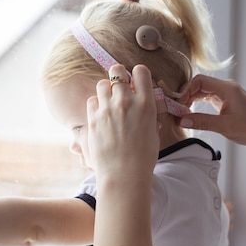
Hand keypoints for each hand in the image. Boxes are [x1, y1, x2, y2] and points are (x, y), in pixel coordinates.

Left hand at [86, 64, 158, 180]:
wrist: (124, 174)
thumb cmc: (143, 157)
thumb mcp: (153, 131)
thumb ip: (148, 113)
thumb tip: (145, 104)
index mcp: (146, 103)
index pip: (140, 71)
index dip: (137, 73)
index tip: (135, 80)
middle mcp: (126, 101)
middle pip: (116, 71)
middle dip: (118, 76)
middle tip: (119, 86)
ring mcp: (108, 108)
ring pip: (102, 84)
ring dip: (106, 89)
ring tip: (109, 102)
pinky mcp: (93, 118)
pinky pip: (92, 100)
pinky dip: (96, 104)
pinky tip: (101, 114)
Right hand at [177, 74, 245, 149]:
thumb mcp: (225, 127)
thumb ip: (202, 121)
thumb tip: (181, 119)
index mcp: (228, 88)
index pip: (199, 80)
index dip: (186, 90)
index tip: (178, 104)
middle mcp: (227, 88)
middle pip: (199, 84)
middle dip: (186, 95)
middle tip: (176, 109)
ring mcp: (227, 94)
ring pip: (203, 91)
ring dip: (191, 100)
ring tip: (182, 112)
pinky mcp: (227, 102)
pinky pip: (208, 98)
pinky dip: (198, 104)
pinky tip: (191, 113)